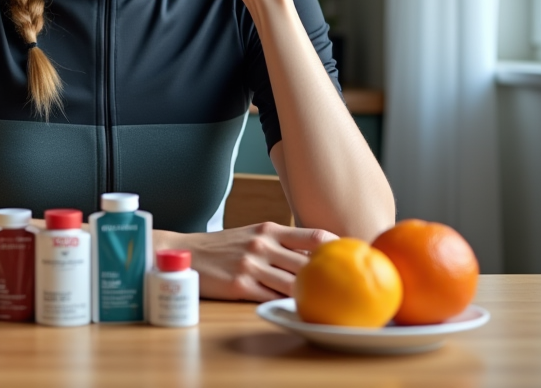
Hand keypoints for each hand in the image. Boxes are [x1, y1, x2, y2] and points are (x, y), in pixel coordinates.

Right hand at [176, 223, 337, 301]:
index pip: (313, 236)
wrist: (186, 253)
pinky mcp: (240, 286)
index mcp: (268, 230)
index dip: (337, 246)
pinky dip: (287, 305)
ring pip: (293, 283)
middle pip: (308, 262)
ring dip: (312, 294)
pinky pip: (271, 298)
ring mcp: (251, 265)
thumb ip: (280, 243)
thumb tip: (314, 255)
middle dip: (330, 275)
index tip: (354, 256)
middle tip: (350, 286)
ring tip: (331, 303)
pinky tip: (301, 311)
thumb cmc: (223, 247)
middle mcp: (263, 245)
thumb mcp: (252, 235)